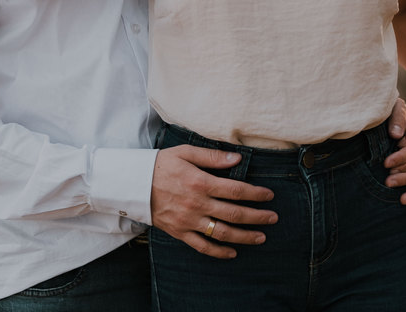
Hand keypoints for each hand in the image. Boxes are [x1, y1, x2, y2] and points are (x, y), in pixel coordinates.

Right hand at [149, 145, 277, 259]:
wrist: (132, 184)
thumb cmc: (160, 165)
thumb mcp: (186, 153)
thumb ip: (212, 157)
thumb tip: (237, 159)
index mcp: (200, 182)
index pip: (236, 190)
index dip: (256, 194)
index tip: (269, 195)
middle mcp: (197, 204)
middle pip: (234, 214)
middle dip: (257, 217)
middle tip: (273, 218)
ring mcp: (188, 221)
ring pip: (222, 233)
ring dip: (244, 236)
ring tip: (261, 237)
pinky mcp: (179, 232)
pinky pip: (202, 246)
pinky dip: (219, 252)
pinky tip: (233, 253)